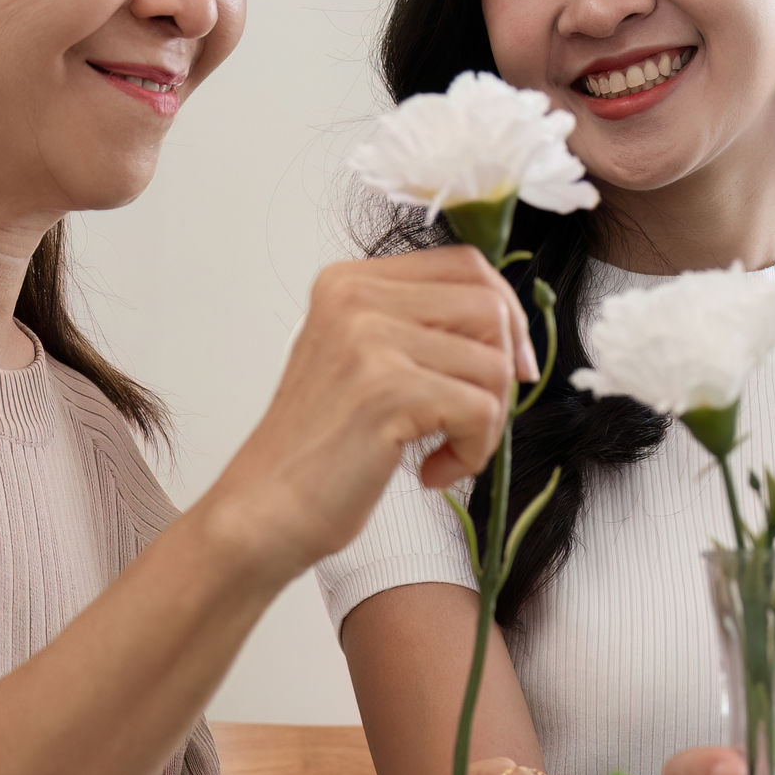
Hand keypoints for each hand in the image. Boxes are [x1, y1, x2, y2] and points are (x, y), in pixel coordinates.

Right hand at [191, 245, 528, 579]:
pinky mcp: (387, 391)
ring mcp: (369, 340)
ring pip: (493, 364)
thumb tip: (509, 328)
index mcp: (348, 282)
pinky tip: (432, 472)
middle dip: (502, 371)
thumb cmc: (320, 450)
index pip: (466, 263)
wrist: (265, 511)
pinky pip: (482, 410)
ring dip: (486, 423)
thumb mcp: (362, 361)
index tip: (509, 364)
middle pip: (489, 306)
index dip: (505, 313)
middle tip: (476, 420)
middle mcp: (355, 297)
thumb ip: (418, 327)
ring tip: (443, 452)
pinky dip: (473, 452)